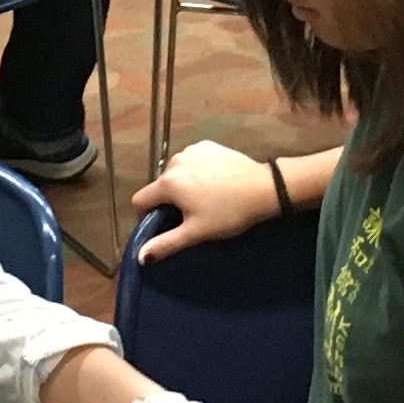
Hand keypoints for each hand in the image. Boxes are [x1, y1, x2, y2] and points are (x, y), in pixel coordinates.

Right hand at [132, 141, 282, 259]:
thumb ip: (166, 244)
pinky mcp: (208, 145)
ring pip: (176, 173)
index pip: (140, 200)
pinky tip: (214, 183)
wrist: (263, 188)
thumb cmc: (228, 213)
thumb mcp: (196, 232)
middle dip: (168, 201)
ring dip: (182, 185)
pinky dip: (197, 171)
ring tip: (205, 199)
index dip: (147, 216)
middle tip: (191, 215)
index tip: (164, 225)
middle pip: (160, 186)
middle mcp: (175, 161)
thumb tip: (140, 257)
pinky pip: (192, 161)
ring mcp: (192, 150)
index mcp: (168, 183)